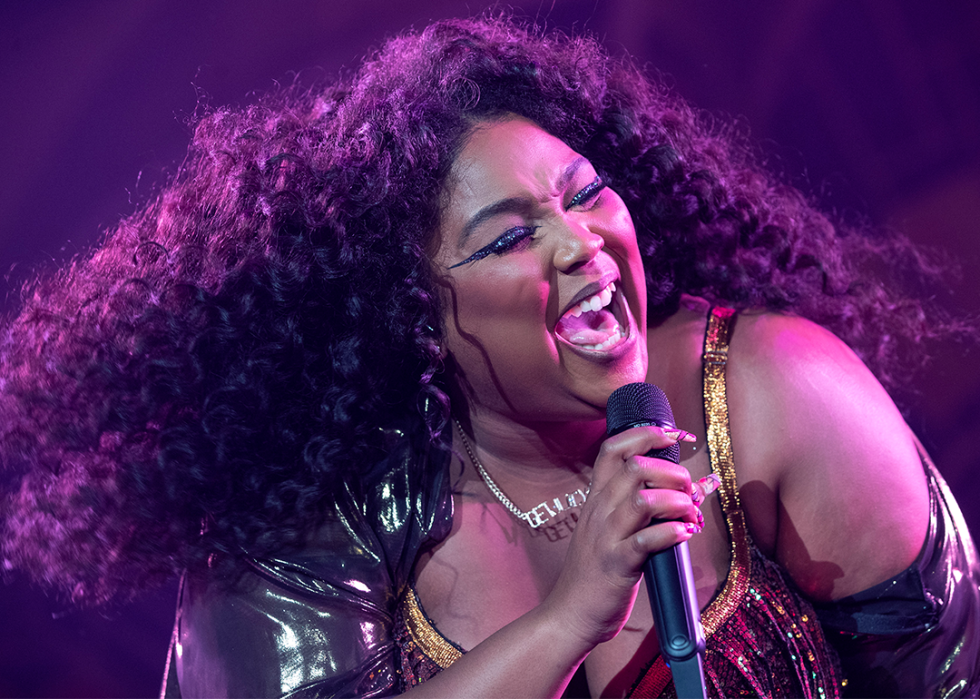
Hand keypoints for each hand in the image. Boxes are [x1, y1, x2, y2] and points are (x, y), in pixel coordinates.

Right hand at [541, 425, 700, 650]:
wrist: (570, 614)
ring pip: (644, 499)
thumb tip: (691, 486)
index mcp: (596, 498)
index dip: (646, 434)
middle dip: (673, 471)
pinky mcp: (617, 565)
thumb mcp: (610, 529)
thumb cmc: (597, 572)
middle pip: (636, 467)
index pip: (613, 448)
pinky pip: (647, 540)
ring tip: (691, 515)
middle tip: (691, 490)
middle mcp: (599, 511)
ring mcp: (607, 537)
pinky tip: (685, 534)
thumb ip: (642, 507)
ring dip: (677, 501)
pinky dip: (673, 533)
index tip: (675, 435)